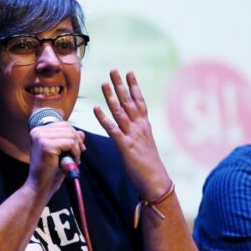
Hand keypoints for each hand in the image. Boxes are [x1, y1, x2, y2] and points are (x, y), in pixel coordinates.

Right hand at [26, 119, 84, 195]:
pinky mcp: (46, 146)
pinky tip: (73, 161)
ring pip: (70, 135)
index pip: (62, 124)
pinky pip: (70, 143)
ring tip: (74, 160)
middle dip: (77, 141)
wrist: (39, 186)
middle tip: (78, 155)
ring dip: (77, 148)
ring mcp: (41, 138)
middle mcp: (37, 132)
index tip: (79, 148)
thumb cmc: (49, 171)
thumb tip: (81, 133)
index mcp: (38, 132)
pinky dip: (75, 152)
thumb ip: (69, 141)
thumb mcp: (61, 153)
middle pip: (67, 127)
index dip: (74, 135)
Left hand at [93, 69, 170, 198]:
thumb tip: (134, 122)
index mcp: (144, 125)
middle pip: (129, 101)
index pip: (139, 100)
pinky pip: (112, 129)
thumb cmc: (148, 163)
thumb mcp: (144, 142)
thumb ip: (138, 130)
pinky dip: (103, 118)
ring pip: (119, 111)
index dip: (133, 86)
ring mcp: (132, 134)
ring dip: (110, 96)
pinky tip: (95, 108)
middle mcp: (139, 126)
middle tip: (113, 69)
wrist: (155, 180)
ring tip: (103, 82)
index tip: (129, 72)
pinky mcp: (124, 145)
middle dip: (120, 84)